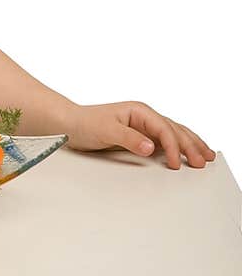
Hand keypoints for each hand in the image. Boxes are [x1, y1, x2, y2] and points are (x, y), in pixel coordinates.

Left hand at [66, 101, 215, 168]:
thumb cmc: (84, 123)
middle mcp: (144, 117)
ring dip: (190, 144)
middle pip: (174, 129)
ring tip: (206, 155)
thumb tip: (150, 147)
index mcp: (139, 111)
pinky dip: (179, 147)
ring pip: (174, 133)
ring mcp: (144, 126)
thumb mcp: (105, 130)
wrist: (69, 124)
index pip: (163, 129)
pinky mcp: (141, 136)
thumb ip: (128, 138)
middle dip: (191, 144)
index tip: (176, 164)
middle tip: (203, 160)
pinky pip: (166, 140)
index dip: (172, 146)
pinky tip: (188, 152)